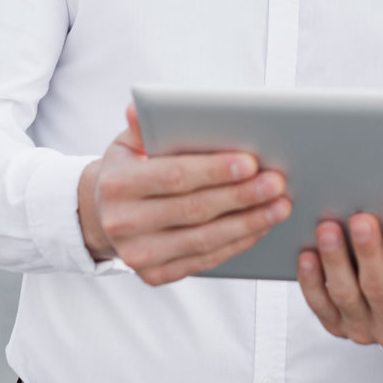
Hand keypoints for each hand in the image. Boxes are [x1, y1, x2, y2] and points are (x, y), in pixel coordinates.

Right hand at [78, 105, 292, 285]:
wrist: (102, 217)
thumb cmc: (127, 171)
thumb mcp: (127, 144)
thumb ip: (143, 127)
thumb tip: (140, 107)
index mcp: (117, 184)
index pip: (174, 176)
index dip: (214, 171)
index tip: (251, 162)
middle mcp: (123, 223)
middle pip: (195, 209)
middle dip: (241, 196)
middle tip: (277, 183)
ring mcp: (139, 255)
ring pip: (204, 239)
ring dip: (248, 223)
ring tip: (280, 206)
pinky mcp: (155, 276)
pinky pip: (204, 260)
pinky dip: (237, 243)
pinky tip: (260, 227)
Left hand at [297, 213, 382, 349]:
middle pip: (380, 291)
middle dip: (369, 253)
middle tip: (362, 216)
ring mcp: (362, 330)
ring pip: (345, 296)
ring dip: (335, 261)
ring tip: (330, 226)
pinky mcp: (336, 324)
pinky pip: (319, 305)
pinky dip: (310, 280)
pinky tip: (306, 251)